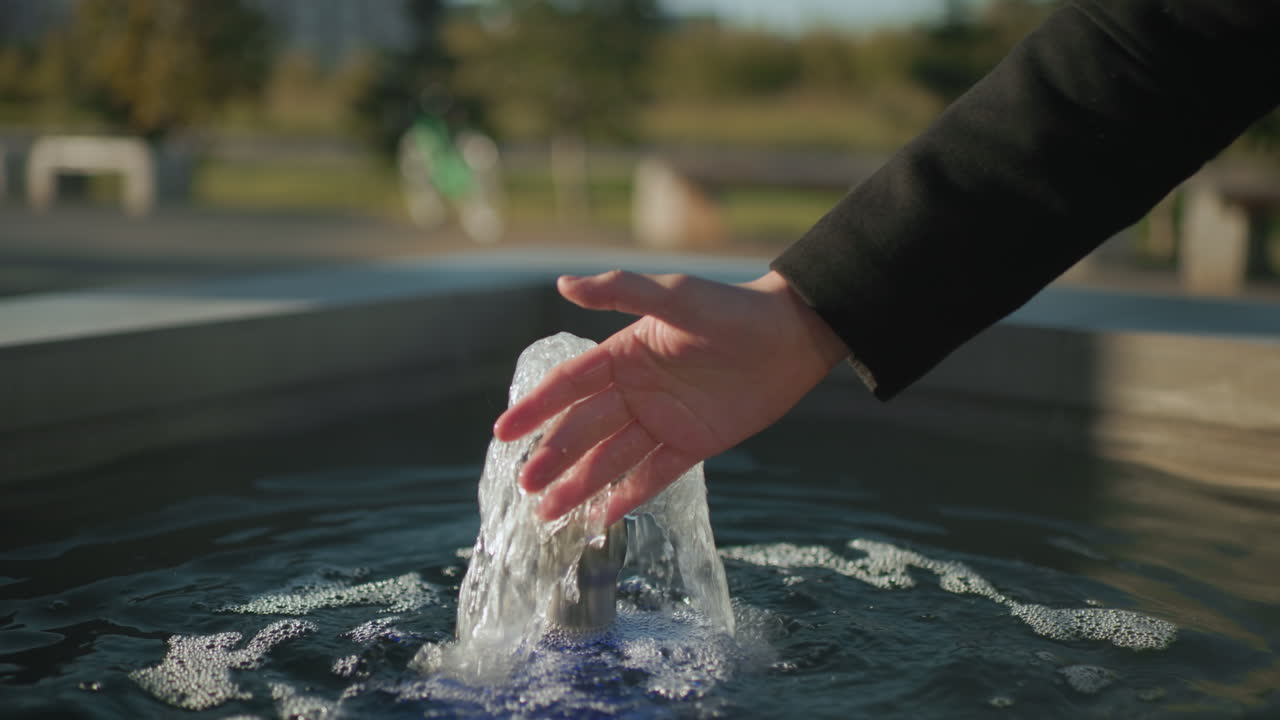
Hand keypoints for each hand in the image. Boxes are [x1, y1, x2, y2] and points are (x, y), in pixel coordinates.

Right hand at [493, 269, 847, 525]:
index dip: (536, 407)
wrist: (791, 337)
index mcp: (624, 355)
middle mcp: (636, 391)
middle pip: (584, 429)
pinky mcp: (693, 444)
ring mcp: (663, 420)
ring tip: (548, 512)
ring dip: (580, 484)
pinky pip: (654, 475)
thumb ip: (621, 292)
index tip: (504, 432)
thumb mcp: (674, 297)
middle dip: (553, 457)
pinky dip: (629, 496)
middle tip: (525, 484)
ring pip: (612, 458)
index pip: (569, 385)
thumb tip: (563, 284)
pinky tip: (602, 518)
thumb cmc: (731, 308)